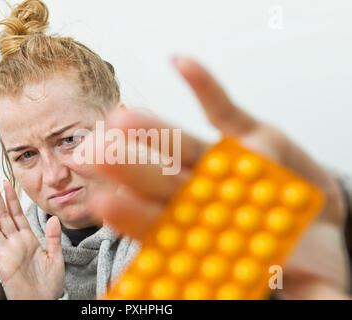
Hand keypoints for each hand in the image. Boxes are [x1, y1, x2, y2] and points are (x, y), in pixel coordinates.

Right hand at [0, 177, 63, 299]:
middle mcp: (14, 243)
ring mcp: (5, 254)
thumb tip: (54, 218)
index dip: (12, 198)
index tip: (7, 183)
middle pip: (2, 216)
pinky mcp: (0, 267)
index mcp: (28, 239)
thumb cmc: (49, 284)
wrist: (45, 302)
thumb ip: (54, 238)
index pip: (17, 214)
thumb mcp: (56, 257)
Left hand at [87, 56, 350, 298]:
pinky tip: (181, 64)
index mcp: (205, 228)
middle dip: (126, 167)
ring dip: (152, 128)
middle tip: (89, 153)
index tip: (103, 204)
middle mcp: (205, 191)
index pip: (162, 224)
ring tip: (121, 115)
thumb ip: (276, 294)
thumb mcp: (300, 283)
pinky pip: (222, 107)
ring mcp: (223, 161)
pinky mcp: (246, 132)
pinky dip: (204, 85)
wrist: (319, 215)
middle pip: (159, 179)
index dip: (134, 215)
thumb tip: (229, 313)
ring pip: (181, 144)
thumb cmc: (300, 248)